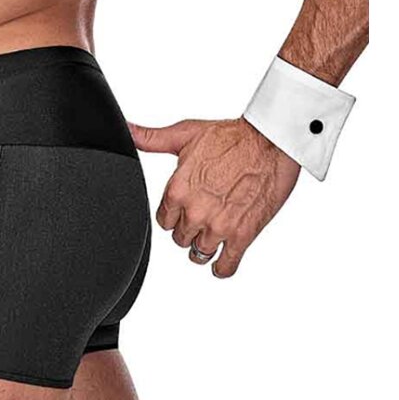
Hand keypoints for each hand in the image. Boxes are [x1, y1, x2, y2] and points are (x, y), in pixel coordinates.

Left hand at [128, 117, 300, 276]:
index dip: (172, 215)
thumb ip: (152, 139)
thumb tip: (129, 131)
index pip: (162, 220)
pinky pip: (226, 266)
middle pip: (180, 238)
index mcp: (178, 190)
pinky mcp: (243, 235)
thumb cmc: (231, 136)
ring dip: (203, 247)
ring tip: (210, 236)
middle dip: (188, 229)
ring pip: (199, 254)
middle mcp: (195, 212)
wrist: (269, 142)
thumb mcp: (184, 134)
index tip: (181, 210)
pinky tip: (222, 263)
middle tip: (201, 217)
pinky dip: (222, 268)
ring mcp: (218, 227)